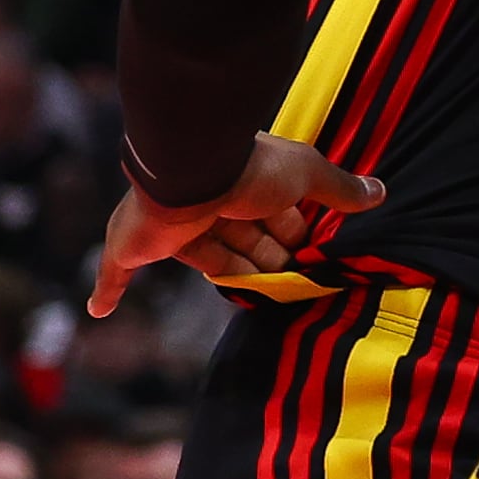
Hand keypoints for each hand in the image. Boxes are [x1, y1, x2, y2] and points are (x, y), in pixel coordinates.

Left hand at [88, 137, 380, 314]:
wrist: (189, 169)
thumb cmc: (250, 169)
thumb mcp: (307, 178)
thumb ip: (340, 189)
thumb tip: (381, 193)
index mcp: (241, 183)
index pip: (270, 216)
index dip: (292, 235)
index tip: (311, 256)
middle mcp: (204, 202)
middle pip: (241, 240)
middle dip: (267, 258)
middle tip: (293, 280)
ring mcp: (166, 227)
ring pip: (204, 259)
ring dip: (230, 275)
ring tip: (262, 296)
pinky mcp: (133, 248)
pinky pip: (115, 274)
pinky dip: (107, 291)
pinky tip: (98, 310)